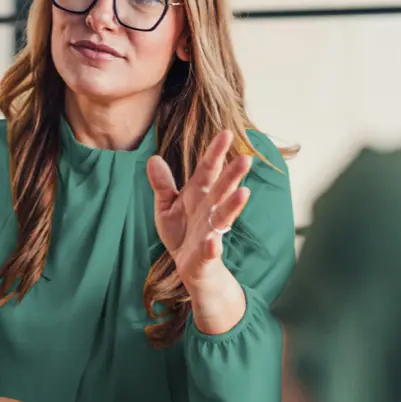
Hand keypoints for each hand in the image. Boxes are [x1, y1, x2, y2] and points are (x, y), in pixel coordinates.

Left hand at [147, 131, 250, 291]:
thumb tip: (153, 159)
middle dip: (233, 175)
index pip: (208, 170)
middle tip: (247, 159)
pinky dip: (211, 247)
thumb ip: (162, 185)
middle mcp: (208, 210)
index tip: (227, 134)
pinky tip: (212, 242)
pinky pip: (210, 250)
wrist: (189, 267)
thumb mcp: (166, 206)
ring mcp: (210, 232)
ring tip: (244, 192)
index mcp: (198, 195)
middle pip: (222, 190)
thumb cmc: (181, 233)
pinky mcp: (206, 255)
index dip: (216, 153)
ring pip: (223, 217)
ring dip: (232, 206)